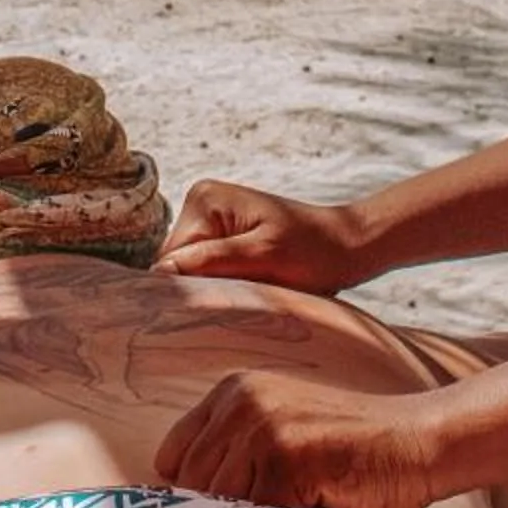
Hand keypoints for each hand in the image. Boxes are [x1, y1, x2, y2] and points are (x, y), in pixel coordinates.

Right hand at [151, 180, 372, 293]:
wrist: (346, 246)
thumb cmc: (314, 250)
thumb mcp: (264, 256)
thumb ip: (212, 261)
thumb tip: (161, 273)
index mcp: (205, 200)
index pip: (171, 259)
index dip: (187, 290)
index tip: (217, 308)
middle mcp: (200, 204)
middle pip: (176, 266)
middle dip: (202, 288)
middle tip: (238, 304)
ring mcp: (209, 221)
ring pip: (189, 273)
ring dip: (213, 290)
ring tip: (247, 293)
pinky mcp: (220, 239)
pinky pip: (205, 271)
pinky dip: (222, 286)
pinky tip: (247, 290)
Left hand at [154, 371, 440, 507]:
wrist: (422, 444)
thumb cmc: (352, 458)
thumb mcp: (282, 436)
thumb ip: (232, 459)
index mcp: (233, 392)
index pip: (173, 460)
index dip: (195, 498)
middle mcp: (241, 401)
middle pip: (191, 488)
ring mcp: (263, 426)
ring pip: (220, 507)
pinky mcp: (286, 457)